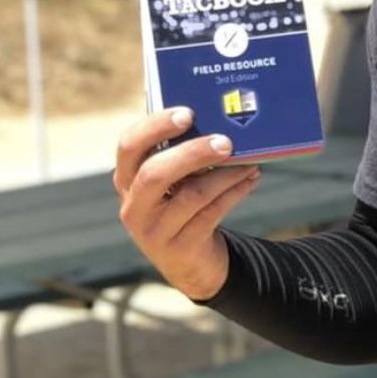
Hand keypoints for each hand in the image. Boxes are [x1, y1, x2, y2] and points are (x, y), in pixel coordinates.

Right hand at [114, 108, 258, 299]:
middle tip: (225, 141)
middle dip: (192, 153)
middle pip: (154, 173)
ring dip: (225, 175)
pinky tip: (250, 180)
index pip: (128, 146)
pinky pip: (211, 213)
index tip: (187, 113)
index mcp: (127, 180)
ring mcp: (154, 231)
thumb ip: (180, 157)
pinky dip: (233, 193)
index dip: (154, 127)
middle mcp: (133, 206)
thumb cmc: (182, 208)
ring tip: (249, 162)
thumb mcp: (172, 184)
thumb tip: (220, 121)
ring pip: (191, 195)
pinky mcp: (180, 248)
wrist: (190, 263)